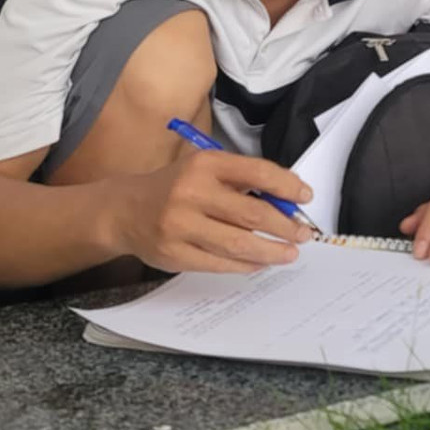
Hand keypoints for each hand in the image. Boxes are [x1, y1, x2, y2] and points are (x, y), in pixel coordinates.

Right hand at [110, 150, 311, 274]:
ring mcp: (180, 226)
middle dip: (285, 226)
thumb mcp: (205, 169)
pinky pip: (219, 263)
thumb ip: (241, 181)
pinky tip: (259, 262)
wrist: (123, 210)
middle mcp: (192, 192)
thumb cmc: (176, 187)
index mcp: (205, 164)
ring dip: (271, 251)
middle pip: (252, 213)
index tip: (306, 197)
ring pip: (238, 243)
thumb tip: (287, 202)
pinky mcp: (174, 254)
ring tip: (289, 253)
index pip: (258, 172)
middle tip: (304, 234)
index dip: (288, 186)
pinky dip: (245, 264)